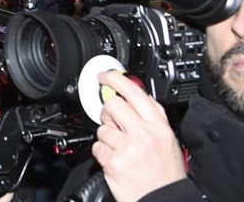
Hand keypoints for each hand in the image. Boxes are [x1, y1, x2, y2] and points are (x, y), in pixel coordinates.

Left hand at [91, 71, 186, 201]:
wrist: (164, 200)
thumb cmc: (166, 173)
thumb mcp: (168, 141)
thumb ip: (152, 117)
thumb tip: (134, 95)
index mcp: (159, 128)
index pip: (136, 94)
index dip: (116, 80)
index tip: (105, 76)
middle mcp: (144, 135)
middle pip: (113, 105)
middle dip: (108, 112)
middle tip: (114, 122)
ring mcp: (127, 148)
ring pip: (102, 128)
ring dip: (107, 137)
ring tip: (122, 149)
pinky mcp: (113, 161)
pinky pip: (97, 147)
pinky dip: (102, 153)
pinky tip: (116, 160)